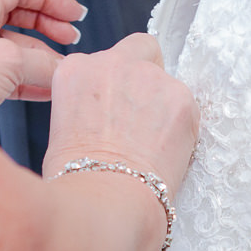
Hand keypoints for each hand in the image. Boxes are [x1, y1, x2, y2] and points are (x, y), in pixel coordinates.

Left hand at [0, 0, 85, 119]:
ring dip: (43, 57)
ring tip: (63, 70)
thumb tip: (64, 69)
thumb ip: (43, 62)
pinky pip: (8, 75)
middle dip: (48, 25)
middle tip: (71, 39)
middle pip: (18, 14)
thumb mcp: (9, 62)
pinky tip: (48, 91)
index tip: (72, 13)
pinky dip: (31, 80)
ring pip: (15, 48)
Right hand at [44, 33, 199, 200]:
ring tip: (152, 146)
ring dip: (163, 105)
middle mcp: (112, 63)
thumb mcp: (62, 130)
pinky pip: (188, 105)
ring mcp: (150, 77)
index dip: (112, 86)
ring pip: (167, 81)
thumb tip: (103, 117)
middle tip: (142, 112)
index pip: (103, 60)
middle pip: (140, 49)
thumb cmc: (78, 179)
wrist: (105, 200)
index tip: (115, 108)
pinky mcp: (181, 96)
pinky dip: (183, 125)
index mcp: (76, 70)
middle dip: (144, 72)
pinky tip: (167, 152)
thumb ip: (85, 106)